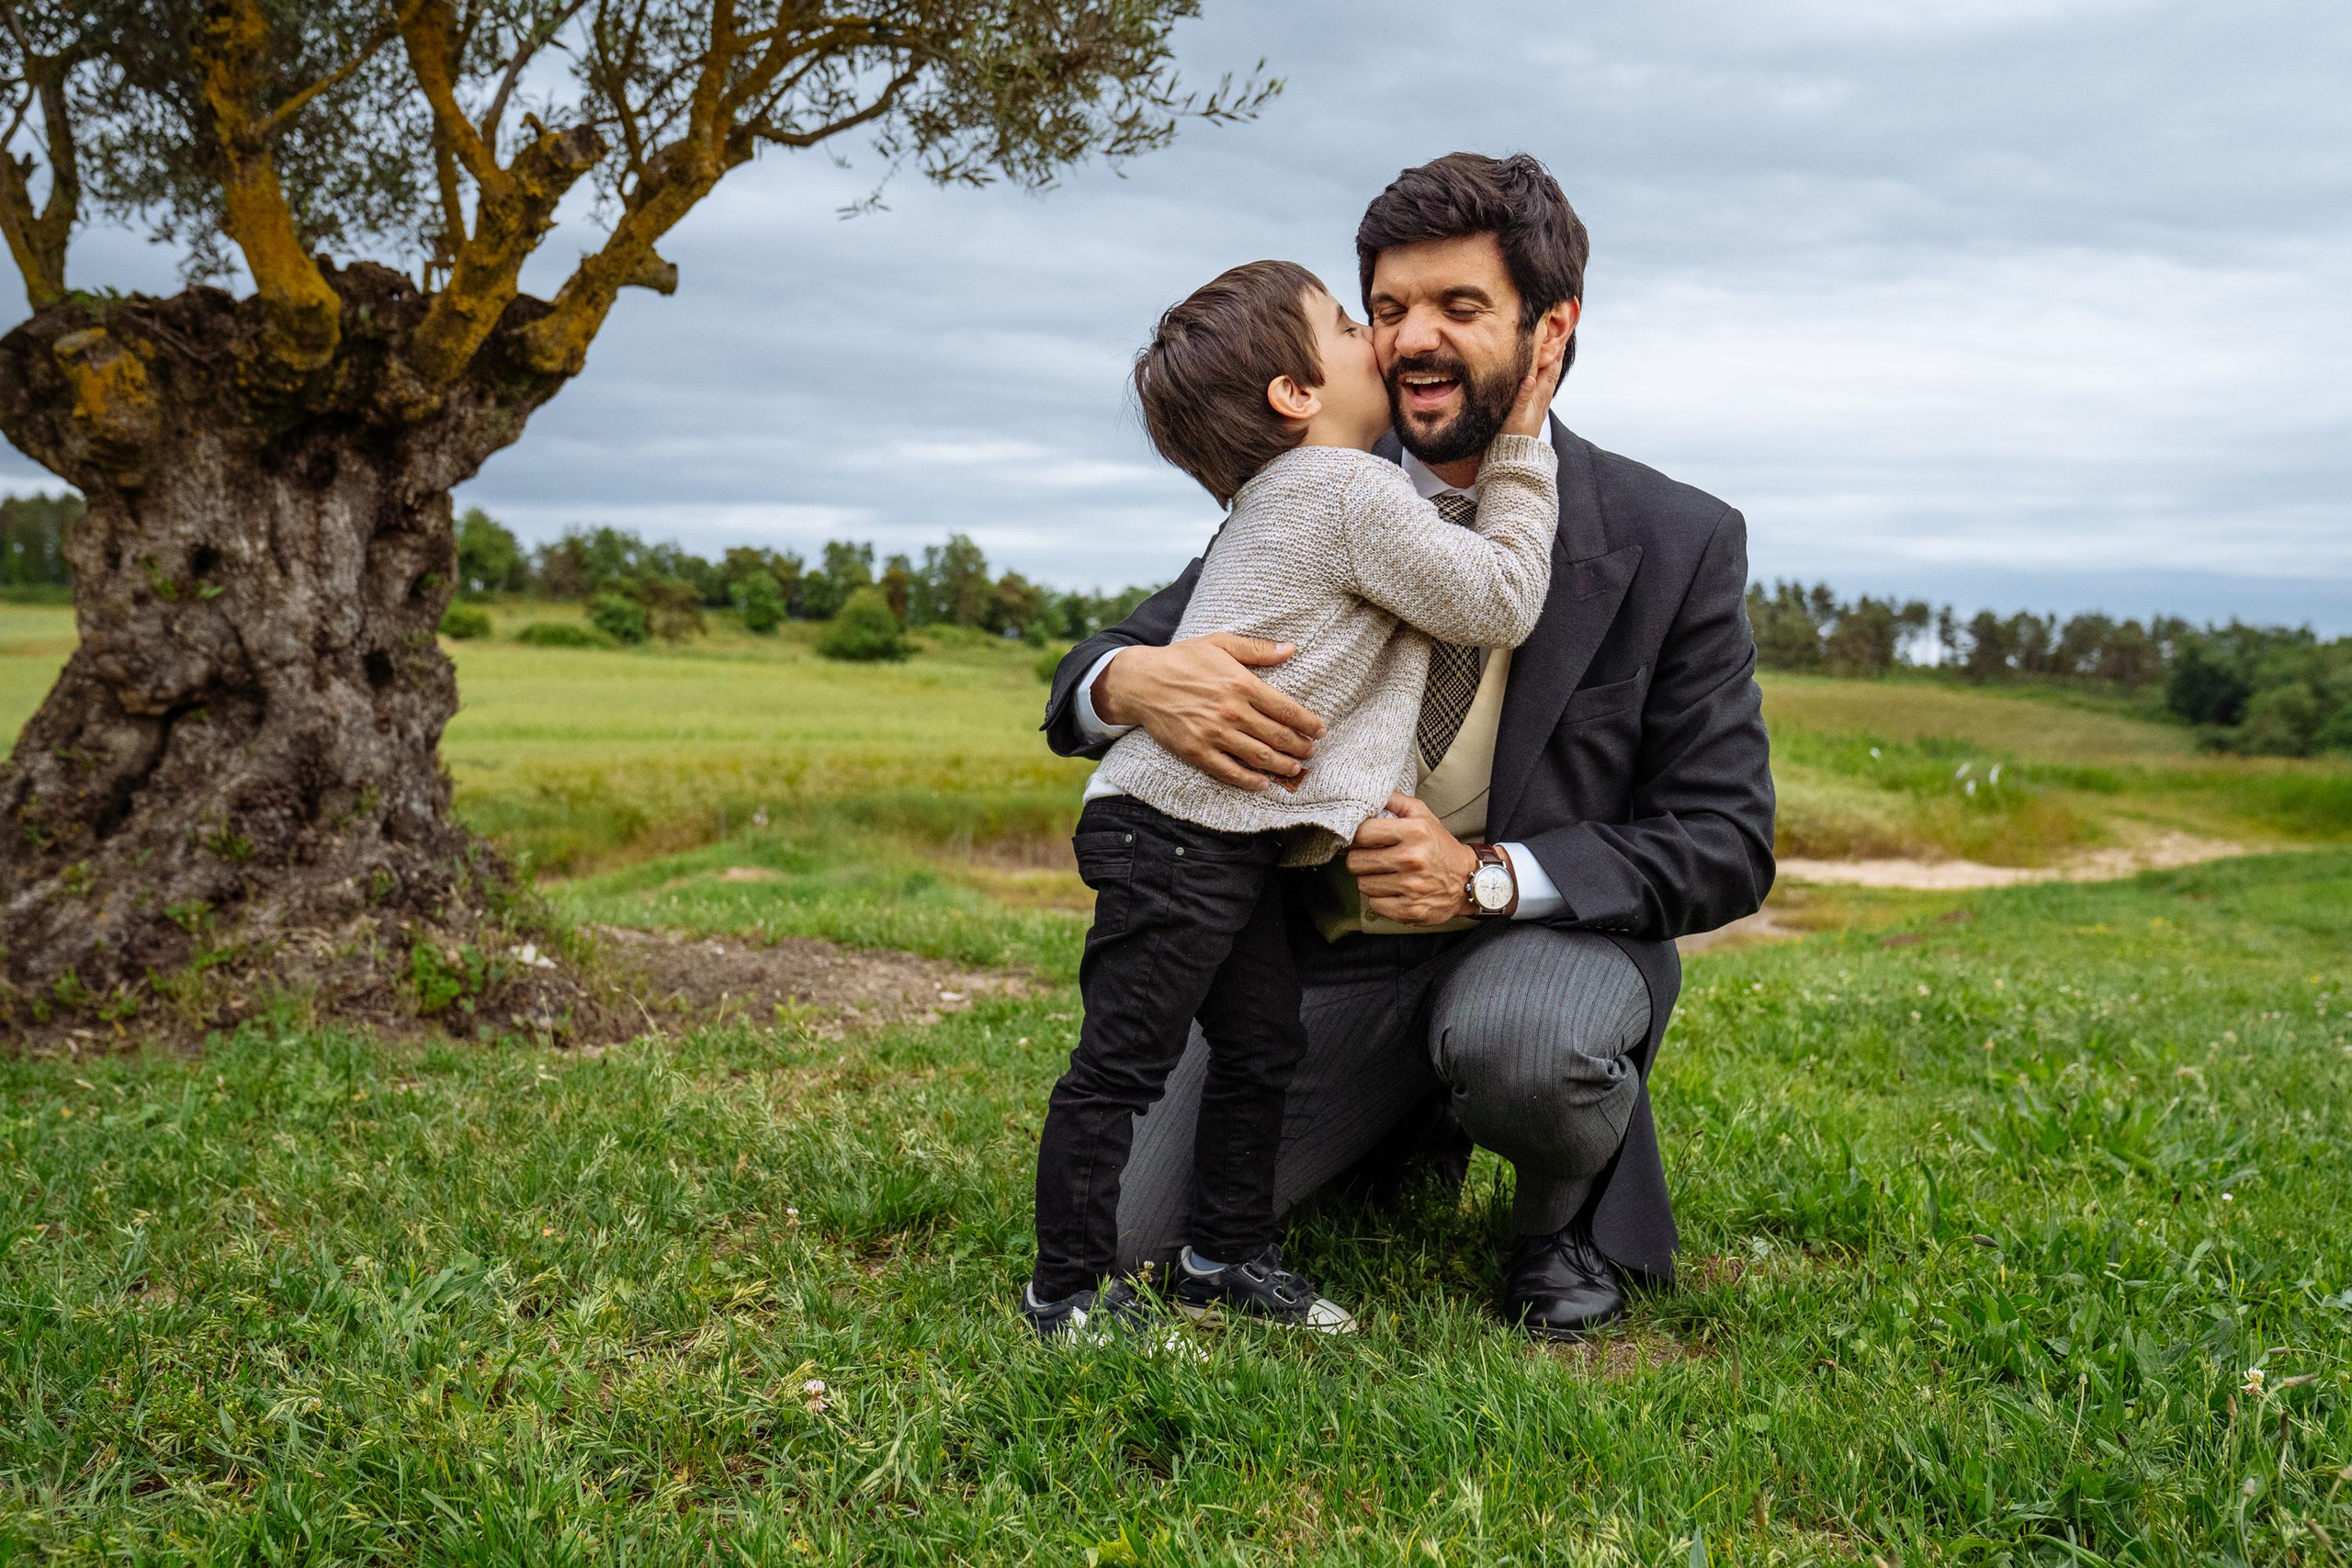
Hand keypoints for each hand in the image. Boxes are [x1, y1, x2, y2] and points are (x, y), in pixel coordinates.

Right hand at [1094, 633, 1326, 791]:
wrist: (1140, 682)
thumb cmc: (1182, 659)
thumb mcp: (1219, 643)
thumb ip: (1257, 649)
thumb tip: (1291, 648)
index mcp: (1241, 684)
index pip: (1286, 709)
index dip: (1308, 723)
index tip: (1319, 730)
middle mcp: (1232, 711)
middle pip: (1278, 736)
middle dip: (1300, 747)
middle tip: (1311, 752)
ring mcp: (1214, 734)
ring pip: (1259, 757)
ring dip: (1282, 766)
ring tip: (1295, 769)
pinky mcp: (1197, 751)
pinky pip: (1229, 772)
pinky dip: (1249, 781)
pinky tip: (1263, 783)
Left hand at [1346, 793, 1478, 924]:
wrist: (1468, 880)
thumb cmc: (1439, 846)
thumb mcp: (1423, 815)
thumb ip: (1396, 801)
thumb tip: (1369, 793)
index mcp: (1414, 832)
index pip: (1362, 833)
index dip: (1357, 837)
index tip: (1363, 840)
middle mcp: (1412, 859)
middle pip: (1355, 861)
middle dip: (1361, 859)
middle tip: (1373, 858)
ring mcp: (1411, 887)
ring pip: (1363, 884)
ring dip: (1370, 880)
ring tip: (1386, 875)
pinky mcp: (1410, 910)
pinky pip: (1374, 904)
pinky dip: (1380, 900)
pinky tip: (1394, 891)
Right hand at [1501, 337, 1564, 439]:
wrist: (1514, 454)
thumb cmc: (1513, 436)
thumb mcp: (1515, 416)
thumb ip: (1522, 397)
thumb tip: (1528, 378)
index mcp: (1540, 393)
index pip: (1552, 364)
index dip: (1556, 347)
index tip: (1558, 329)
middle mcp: (1542, 393)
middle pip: (1553, 365)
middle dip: (1555, 348)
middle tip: (1557, 329)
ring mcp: (1538, 398)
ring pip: (1548, 372)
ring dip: (1550, 357)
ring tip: (1551, 341)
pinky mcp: (1532, 403)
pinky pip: (1540, 380)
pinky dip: (1541, 369)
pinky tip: (1537, 364)